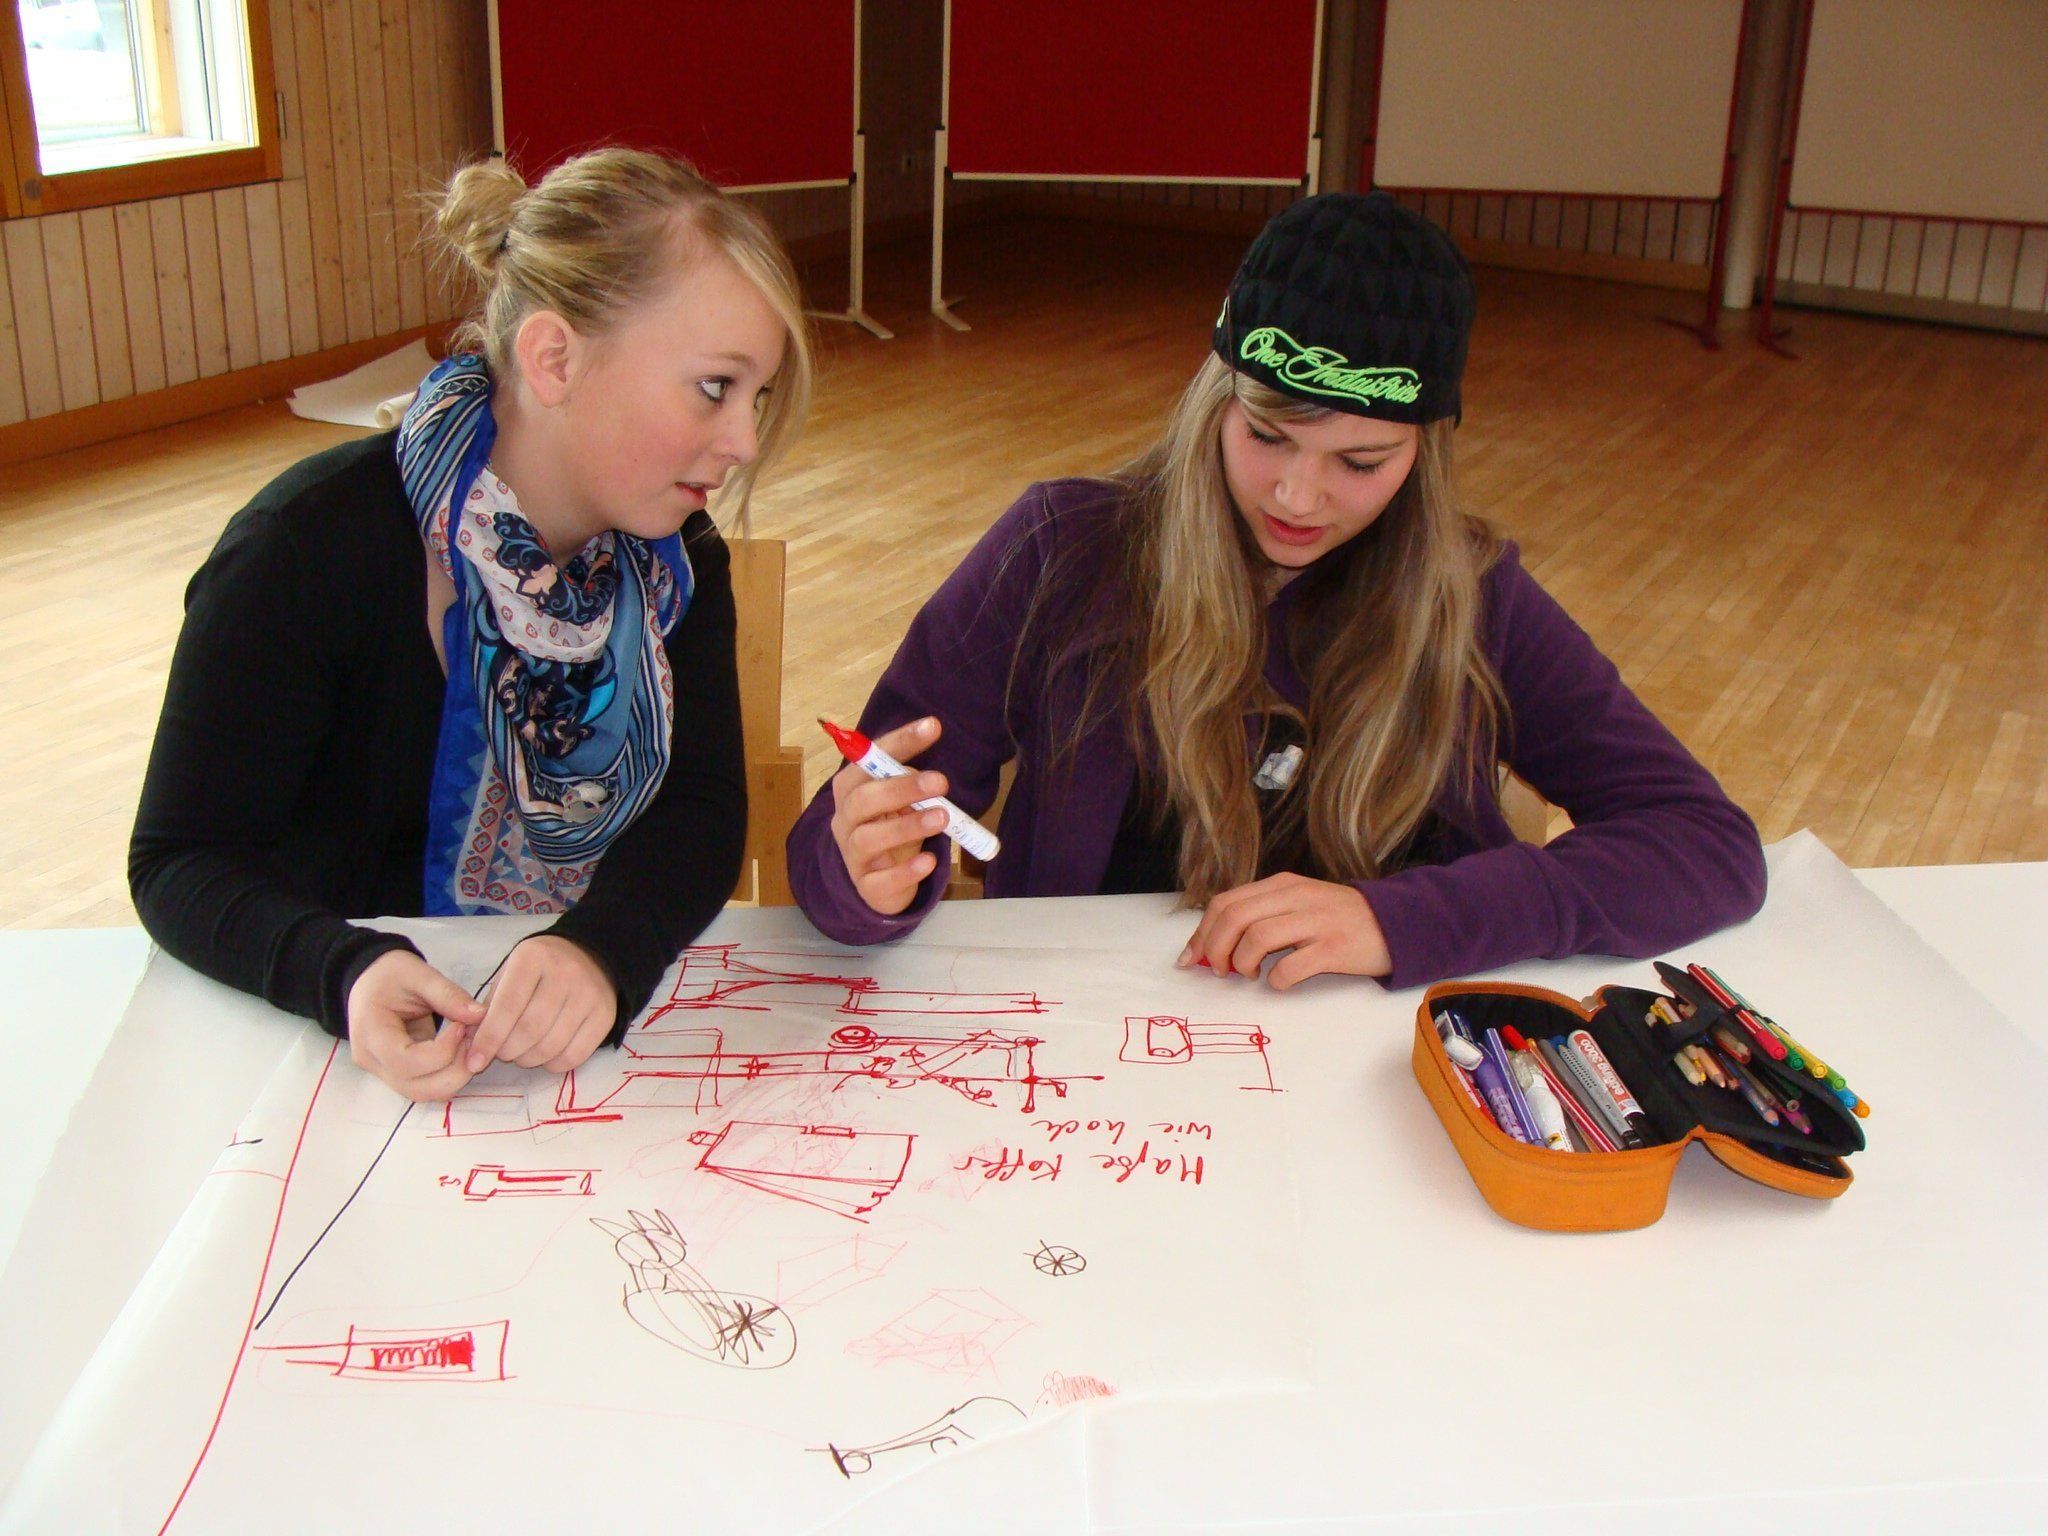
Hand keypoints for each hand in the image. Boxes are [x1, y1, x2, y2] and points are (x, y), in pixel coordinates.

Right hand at [346, 950, 487, 1100]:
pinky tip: (460, 1049)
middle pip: (417, 1088)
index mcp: (370, 1033)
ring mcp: (383, 1072)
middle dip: (455, 1069)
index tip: (461, 1026)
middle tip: (473, 1038)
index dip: (443, 1051)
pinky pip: (426, 1086)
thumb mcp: (418, 974)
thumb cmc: (390, 974)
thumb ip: (448, 994)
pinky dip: (449, 1074)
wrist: (370, 981)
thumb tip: (480, 1016)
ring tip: (468, 1042)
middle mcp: (372, 1061)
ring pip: (424, 1094)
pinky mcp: (397, 1075)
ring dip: (455, 1075)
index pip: (406, 1062)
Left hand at [466, 934, 617, 1074]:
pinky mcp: (605, 1016)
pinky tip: (545, 1055)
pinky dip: (552, 1064)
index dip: (488, 1038)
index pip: (507, 1006)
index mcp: (533, 958)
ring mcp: (589, 995)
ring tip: (521, 1053)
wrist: (590, 956)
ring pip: (550, 1046)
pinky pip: (574, 1056)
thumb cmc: (540, 968)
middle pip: (529, 1030)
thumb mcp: (510, 973)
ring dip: (528, 1059)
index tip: (474, 1061)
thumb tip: (474, 1043)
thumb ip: (490, 1005)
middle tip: (501, 1053)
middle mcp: (565, 973)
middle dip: (507, 1051)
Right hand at [828, 716, 950, 915]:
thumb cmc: (890, 828)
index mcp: (850, 789)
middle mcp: (844, 820)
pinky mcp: (867, 887)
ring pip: (869, 839)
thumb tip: (932, 746)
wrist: (878, 881)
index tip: (932, 726)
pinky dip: (906, 870)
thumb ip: (908, 775)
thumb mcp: (898, 799)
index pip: (867, 759)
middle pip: (863, 800)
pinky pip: (882, 880)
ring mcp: (853, 855)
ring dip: (907, 826)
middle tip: (941, 782)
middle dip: (902, 788)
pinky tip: (929, 861)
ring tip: (942, 818)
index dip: (899, 742)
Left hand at [1176, 872, 1392, 990]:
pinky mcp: (1335, 948)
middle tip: (1220, 971)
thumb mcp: (1297, 903)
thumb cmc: (1338, 918)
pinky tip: (1280, 983)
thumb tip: (1213, 945)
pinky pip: (1292, 967)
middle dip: (1216, 948)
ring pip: (1257, 937)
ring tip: (1250, 975)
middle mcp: (1296, 897)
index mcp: (1282, 885)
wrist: (1396, 922)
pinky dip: (1277, 980)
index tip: (1192, 958)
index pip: (1225, 902)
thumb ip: (1260, 915)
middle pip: (1235, 917)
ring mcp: (1316, 921)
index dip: (1202, 932)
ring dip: (1243, 963)